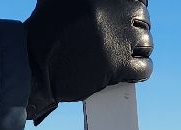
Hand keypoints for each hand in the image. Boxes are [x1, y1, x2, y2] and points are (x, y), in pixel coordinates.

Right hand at [24, 0, 152, 122]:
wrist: (34, 64)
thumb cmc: (44, 31)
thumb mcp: (59, 0)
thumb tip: (98, 3)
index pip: (136, 0)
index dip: (131, 9)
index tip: (126, 18)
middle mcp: (115, 12)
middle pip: (143, 18)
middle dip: (136, 27)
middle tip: (124, 38)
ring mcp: (119, 38)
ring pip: (147, 43)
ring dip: (139, 49)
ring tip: (127, 54)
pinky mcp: (119, 65)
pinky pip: (144, 68)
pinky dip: (140, 70)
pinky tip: (130, 71)